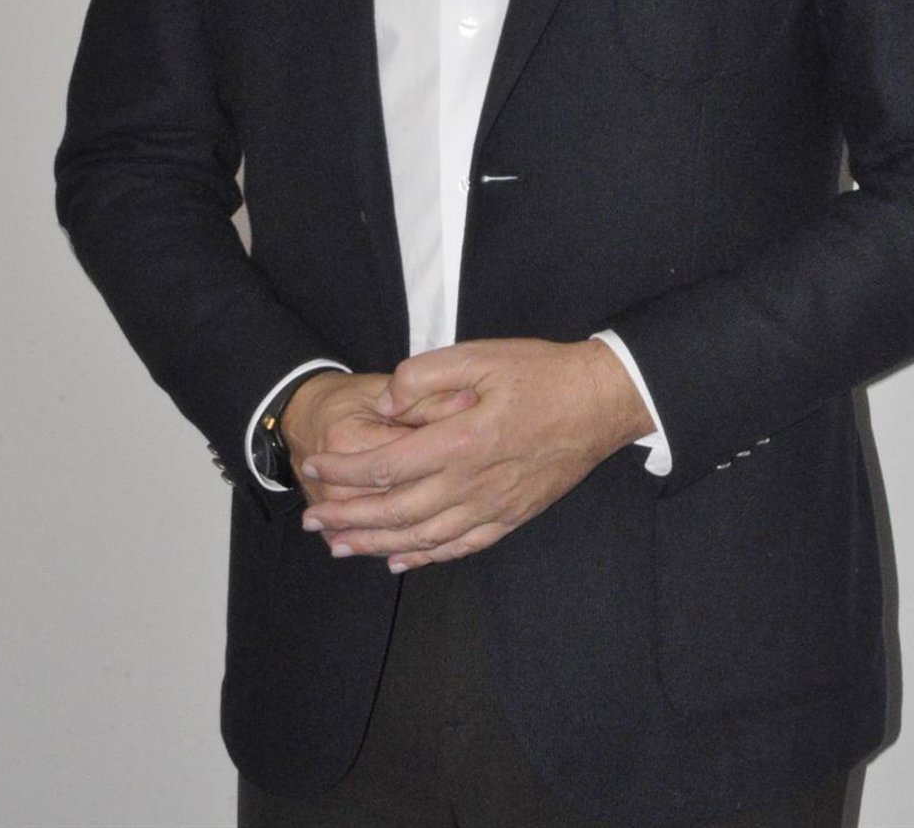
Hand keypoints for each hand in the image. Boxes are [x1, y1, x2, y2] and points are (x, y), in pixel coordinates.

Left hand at [298, 337, 653, 571]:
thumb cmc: (541, 374)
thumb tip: (386, 401)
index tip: (315, 470)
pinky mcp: (511, 516)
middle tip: (313, 521)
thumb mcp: (480, 354)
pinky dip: (425, 557)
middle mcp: (473, 483)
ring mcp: (493, 506)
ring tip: (340, 546)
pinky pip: (460, 547)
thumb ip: (426, 374)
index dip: (345, 472)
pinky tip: (399, 560)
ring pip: (422, 537)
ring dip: (376, 544)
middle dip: (348, 517)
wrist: (601, 402)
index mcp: (462, 441)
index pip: (387, 465)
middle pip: (396, 511)